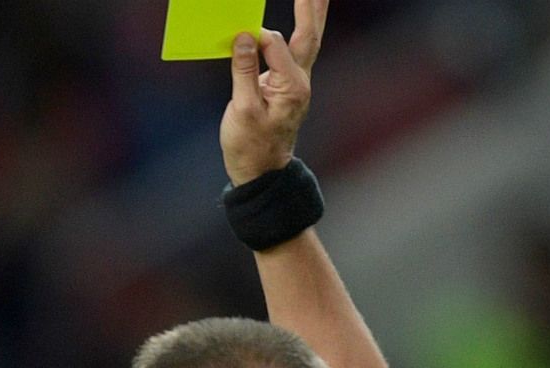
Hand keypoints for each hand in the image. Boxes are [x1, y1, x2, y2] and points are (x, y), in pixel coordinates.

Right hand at [220, 0, 327, 185]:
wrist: (261, 170)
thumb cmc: (250, 144)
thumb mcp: (242, 109)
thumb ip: (244, 71)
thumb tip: (244, 37)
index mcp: (291, 87)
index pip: (275, 46)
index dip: (255, 38)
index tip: (237, 36)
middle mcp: (300, 81)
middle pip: (309, 35)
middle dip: (311, 7)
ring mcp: (296, 82)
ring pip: (308, 41)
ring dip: (312, 15)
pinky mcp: (288, 85)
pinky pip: (295, 51)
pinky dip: (301, 30)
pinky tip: (302, 18)